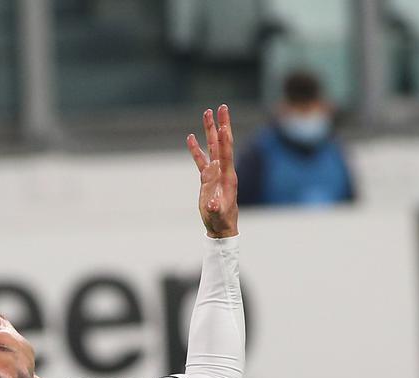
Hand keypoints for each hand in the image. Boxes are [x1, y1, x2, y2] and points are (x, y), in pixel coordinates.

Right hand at [186, 104, 238, 238]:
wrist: (221, 227)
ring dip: (210, 131)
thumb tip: (213, 203)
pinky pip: (201, 160)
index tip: (223, 125)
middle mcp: (223, 171)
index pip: (226, 154)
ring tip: (207, 113)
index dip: (225, 140)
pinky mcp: (208, 178)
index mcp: (228, 177)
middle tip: (222, 107)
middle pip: (223, 143)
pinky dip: (196, 149)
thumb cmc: (221, 221)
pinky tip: (191, 137)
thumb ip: (216, 208)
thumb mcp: (219, 215)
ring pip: (213, 147)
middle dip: (222, 125)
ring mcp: (215, 173)